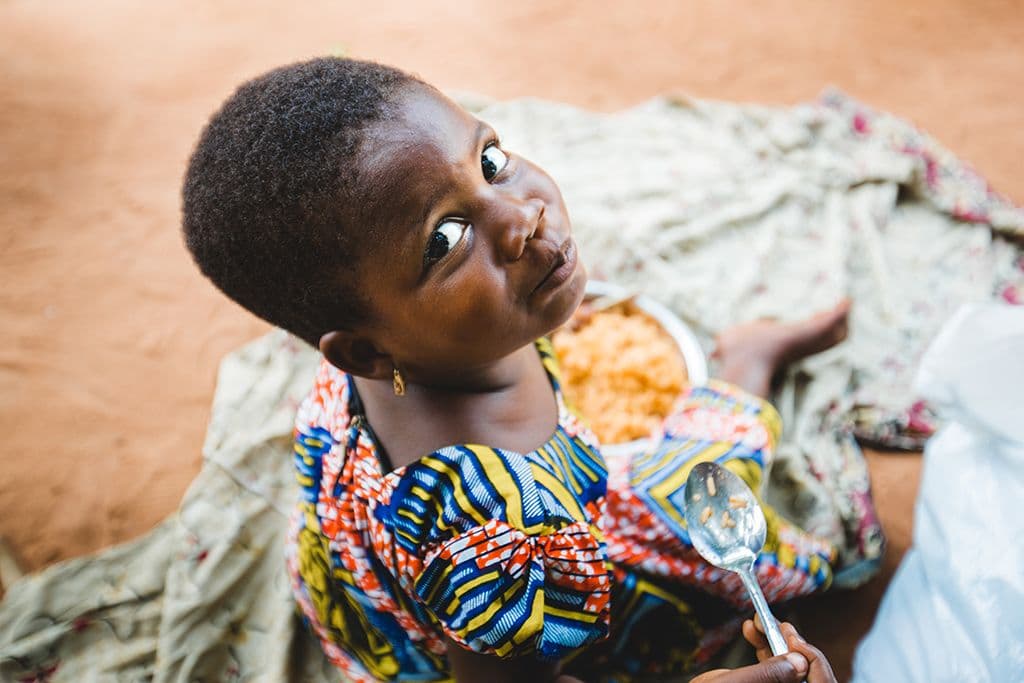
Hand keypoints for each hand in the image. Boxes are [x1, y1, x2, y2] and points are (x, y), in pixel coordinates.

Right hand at [690, 617, 835, 682]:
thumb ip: (769, 675)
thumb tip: (801, 661)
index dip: (812, 658)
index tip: (791, 636)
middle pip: (809, 675)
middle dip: (793, 645)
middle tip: (777, 624)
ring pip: (792, 668)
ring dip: (777, 642)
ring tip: (758, 622)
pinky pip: (776, 669)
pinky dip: (766, 648)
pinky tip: (752, 633)